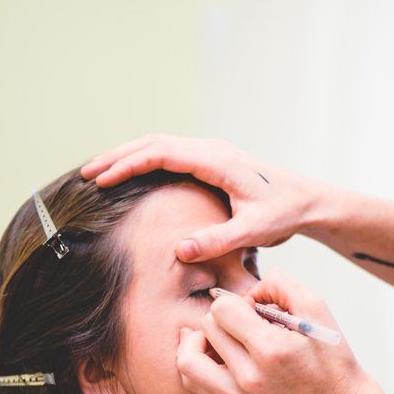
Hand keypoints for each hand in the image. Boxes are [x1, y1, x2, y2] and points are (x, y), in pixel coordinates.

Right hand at [81, 135, 324, 261]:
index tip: (102, 180)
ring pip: (160, 145)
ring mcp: (211, 153)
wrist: (308, 201)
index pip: (162, 154)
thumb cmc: (284, 215)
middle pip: (153, 143)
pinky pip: (170, 154)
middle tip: (85, 173)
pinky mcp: (212, 161)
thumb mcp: (252, 232)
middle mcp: (211, 150)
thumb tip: (178, 250)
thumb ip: (216, 241)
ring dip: (128, 155)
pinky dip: (144, 159)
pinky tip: (130, 173)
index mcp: (217, 161)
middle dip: (117, 156)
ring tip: (98, 171)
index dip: (128, 165)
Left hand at [176, 267, 376, 393]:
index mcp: (272, 351)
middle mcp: (250, 378)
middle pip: (207, 328)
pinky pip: (192, 382)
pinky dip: (196, 362)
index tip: (256, 308)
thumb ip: (282, 283)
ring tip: (221, 336)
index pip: (223, 309)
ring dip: (199, 339)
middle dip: (224, 316)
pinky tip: (215, 353)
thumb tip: (248, 289)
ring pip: (187, 359)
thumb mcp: (318, 309)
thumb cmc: (331, 358)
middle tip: (246, 322)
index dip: (237, 300)